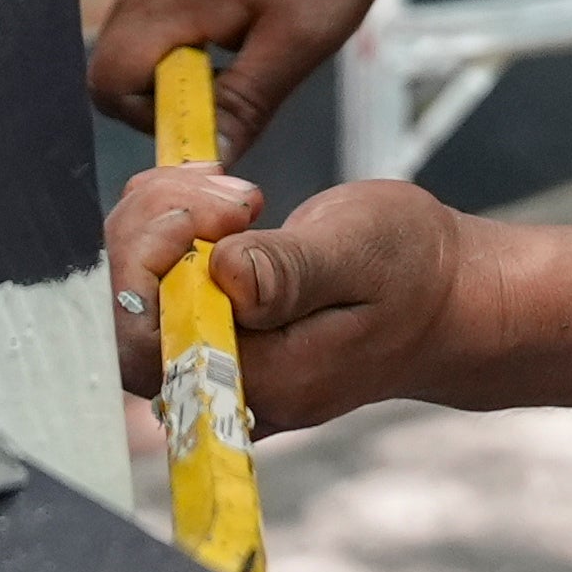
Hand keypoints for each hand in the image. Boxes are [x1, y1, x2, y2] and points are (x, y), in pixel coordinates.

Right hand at [88, 0, 415, 158]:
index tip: (214, 116)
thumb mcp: (296, 46)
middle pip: (115, 65)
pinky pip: (156, 16)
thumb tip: (207, 165)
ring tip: (249, 49)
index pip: (108, 83)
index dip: (152, 119)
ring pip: (136, 42)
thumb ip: (243, 108)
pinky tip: (245, 24)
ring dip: (182, 67)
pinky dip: (188, 39)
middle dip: (169, 95)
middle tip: (239, 84)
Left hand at [104, 165, 478, 431]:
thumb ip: (290, 271)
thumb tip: (221, 274)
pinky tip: (214, 200)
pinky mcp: (216, 330)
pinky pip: (157, 282)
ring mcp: (219, 361)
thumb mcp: (361, 253)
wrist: (447, 300)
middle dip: (152, 226)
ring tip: (228, 190)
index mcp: (263, 377)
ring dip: (159, 218)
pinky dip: (167, 226)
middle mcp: (229, 383)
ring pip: (133, 290)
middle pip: (125, 311)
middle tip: (225, 187)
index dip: (149, 256)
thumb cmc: (414, 273)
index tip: (217, 207)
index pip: (144, 334)